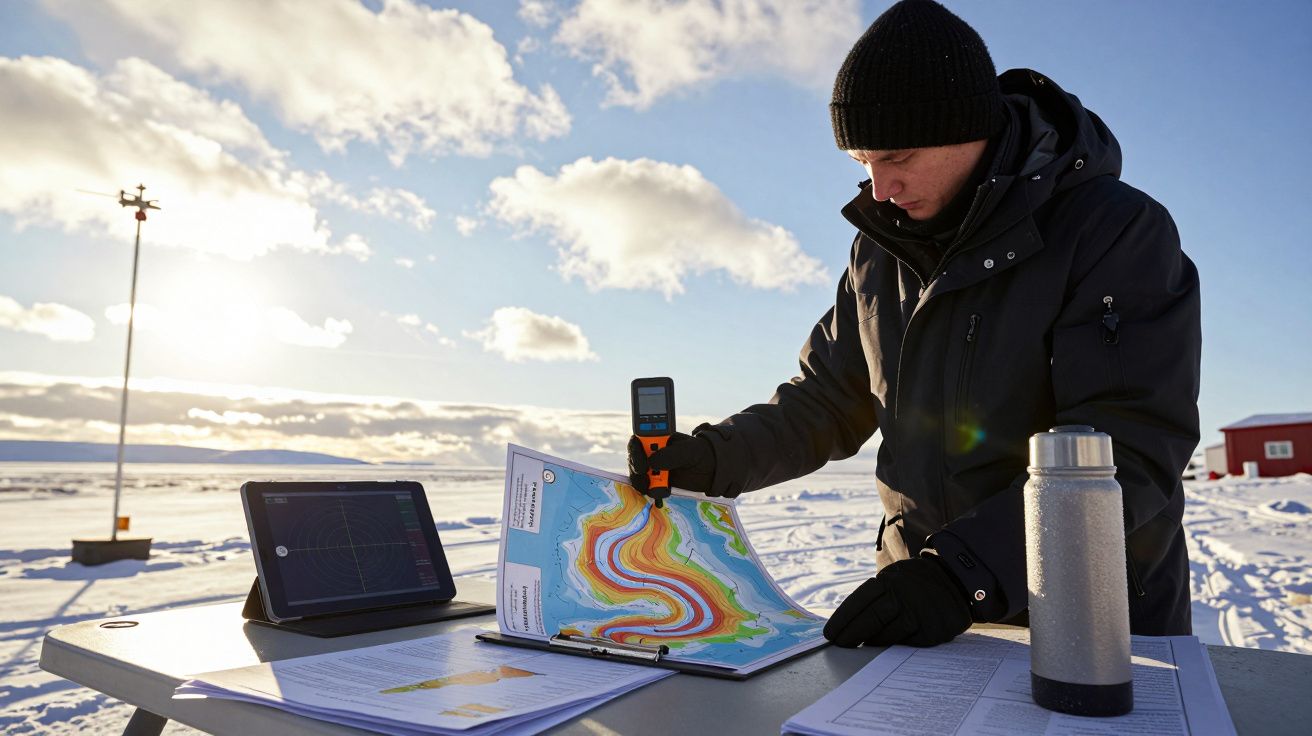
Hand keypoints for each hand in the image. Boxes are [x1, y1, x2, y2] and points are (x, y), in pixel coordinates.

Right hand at [627, 432, 716, 502]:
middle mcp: (653, 451)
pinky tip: (661, 495)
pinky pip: (648, 486)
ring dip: (642, 483)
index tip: (641, 465)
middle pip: (634, 459)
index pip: (638, 441)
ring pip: (638, 474)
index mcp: (659, 438)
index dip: (634, 451)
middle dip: (636, 470)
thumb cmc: (703, 453)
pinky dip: (651, 492)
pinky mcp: (658, 481)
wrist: (713, 469)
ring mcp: (654, 467)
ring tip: (655, 490)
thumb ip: (671, 455)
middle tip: (645, 480)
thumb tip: (652, 462)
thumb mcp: (689, 451)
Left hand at [823, 556, 971, 647]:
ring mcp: (919, 612)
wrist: (955, 581)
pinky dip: (894, 646)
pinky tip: (884, 648)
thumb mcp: (894, 578)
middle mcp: (904, 595)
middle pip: (871, 618)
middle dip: (852, 634)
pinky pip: (907, 643)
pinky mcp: (932, 630)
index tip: (830, 633)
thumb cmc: (914, 584)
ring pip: (889, 633)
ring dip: (872, 642)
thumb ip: (875, 596)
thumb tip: (847, 621)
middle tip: (840, 645)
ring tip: (861, 646)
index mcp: (889, 580)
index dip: (842, 619)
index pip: (859, 601)